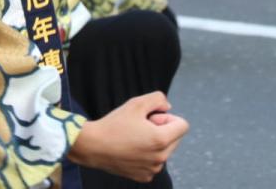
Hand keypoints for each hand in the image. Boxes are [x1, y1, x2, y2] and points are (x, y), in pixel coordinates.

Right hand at [69, 92, 189, 182]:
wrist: (93, 146)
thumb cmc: (114, 124)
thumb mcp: (136, 103)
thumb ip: (158, 99)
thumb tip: (168, 107)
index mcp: (161, 140)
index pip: (183, 125)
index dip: (167, 117)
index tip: (151, 118)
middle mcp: (160, 158)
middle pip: (175, 138)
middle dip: (162, 130)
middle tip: (141, 126)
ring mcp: (152, 169)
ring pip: (164, 151)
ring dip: (155, 143)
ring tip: (134, 138)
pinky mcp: (144, 176)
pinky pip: (154, 162)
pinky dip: (147, 155)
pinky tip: (130, 149)